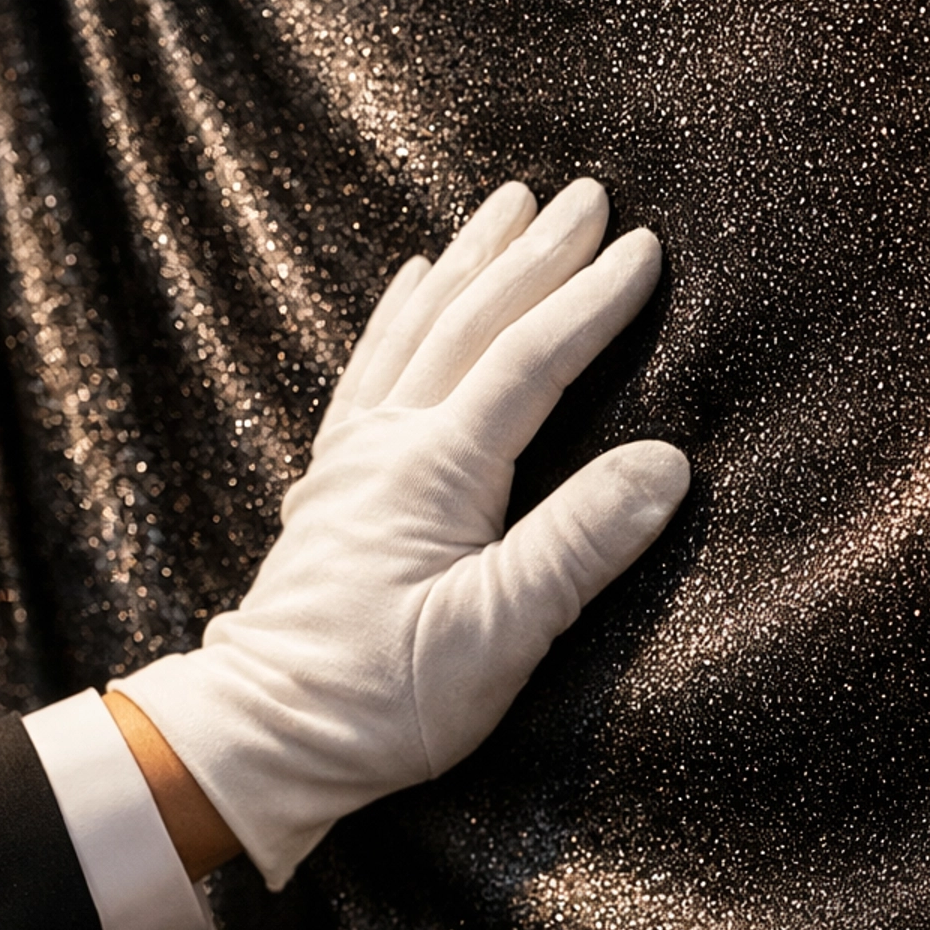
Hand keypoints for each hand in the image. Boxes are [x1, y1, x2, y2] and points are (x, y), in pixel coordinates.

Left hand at [110, 179, 688, 889]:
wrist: (263, 734)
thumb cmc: (381, 701)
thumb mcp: (498, 637)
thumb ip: (579, 545)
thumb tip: (665, 463)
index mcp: (438, 470)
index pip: (532, 360)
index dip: (592, 301)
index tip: (645, 250)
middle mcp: (390, 442)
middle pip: (473, 321)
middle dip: (536, 254)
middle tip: (588, 195)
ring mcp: (353, 458)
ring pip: (418, 327)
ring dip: (470, 263)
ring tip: (507, 205)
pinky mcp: (332, 484)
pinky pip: (369, 367)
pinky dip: (399, 313)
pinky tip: (411, 283)